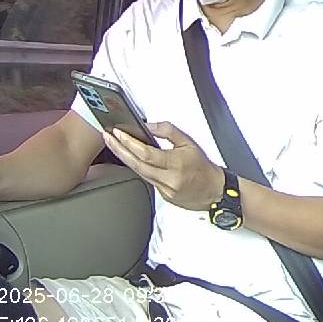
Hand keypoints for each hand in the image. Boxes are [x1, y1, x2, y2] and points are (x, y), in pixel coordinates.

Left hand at [103, 122, 223, 210]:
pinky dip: (136, 167)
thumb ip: (169, 132)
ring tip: (113, 144)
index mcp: (177, 163)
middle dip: (119, 149)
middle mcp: (169, 178)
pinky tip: (129, 159)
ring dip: (124, 158)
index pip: (146, 153)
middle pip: (136, 164)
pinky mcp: (162, 196)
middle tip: (108, 137)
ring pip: (138, 172)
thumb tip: (149, 125)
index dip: (129, 142)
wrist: (214, 190)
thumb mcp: (190, 142)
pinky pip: (145, 179)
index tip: (118, 132)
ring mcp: (164, 189)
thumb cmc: (203, 166)